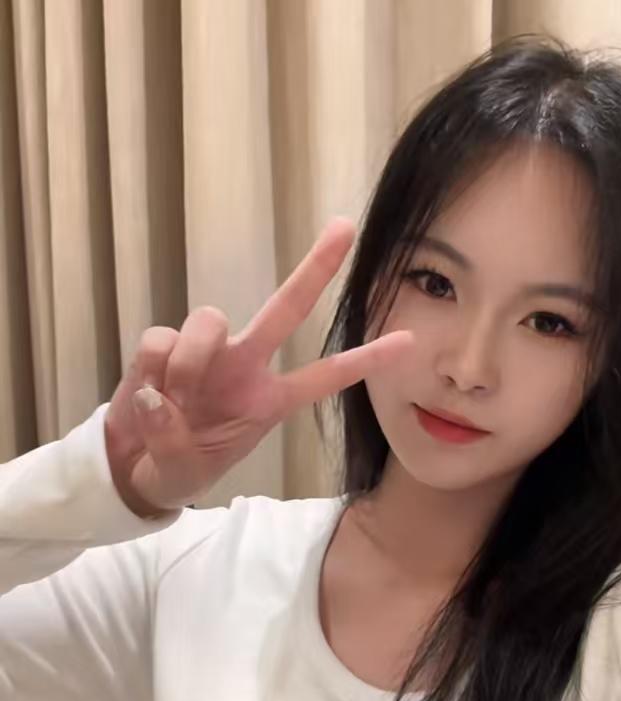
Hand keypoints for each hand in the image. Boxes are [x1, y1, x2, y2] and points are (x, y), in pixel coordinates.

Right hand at [103, 218, 411, 516]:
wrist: (133, 463)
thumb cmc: (174, 467)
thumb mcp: (181, 473)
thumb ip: (173, 443)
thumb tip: (158, 397)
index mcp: (267, 402)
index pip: (325, 378)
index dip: (365, 361)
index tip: (408, 342)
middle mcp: (244, 366)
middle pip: (286, 308)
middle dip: (316, 268)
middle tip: (347, 227)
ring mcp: (206, 351)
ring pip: (208, 320)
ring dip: (188, 361)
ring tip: (174, 399)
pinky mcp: (163, 344)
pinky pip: (160, 340)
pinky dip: (150, 369)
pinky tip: (148, 391)